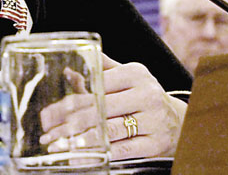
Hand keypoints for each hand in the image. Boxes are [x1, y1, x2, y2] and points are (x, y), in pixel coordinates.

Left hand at [38, 57, 185, 159]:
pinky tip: (80, 157)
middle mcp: (145, 95)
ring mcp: (152, 120)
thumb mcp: (127, 78)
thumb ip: (100, 71)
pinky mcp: (155, 144)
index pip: (96, 87)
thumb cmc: (144, 96)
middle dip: (68, 123)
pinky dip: (98, 154)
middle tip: (48, 133)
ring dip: (79, 140)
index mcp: (135, 74)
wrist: (180, 121)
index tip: (50, 112)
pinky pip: (122, 150)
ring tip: (58, 146)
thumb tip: (69, 70)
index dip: (70, 100)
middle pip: (99, 109)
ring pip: (108, 130)